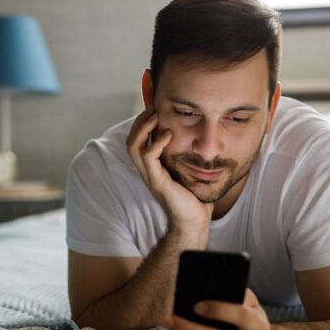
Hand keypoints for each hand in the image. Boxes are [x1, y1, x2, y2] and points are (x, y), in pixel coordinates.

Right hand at [126, 109, 212, 234]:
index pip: (137, 141)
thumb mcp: (188, 170)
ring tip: (155, 116)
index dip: (142, 124)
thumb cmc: (193, 197)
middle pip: (130, 141)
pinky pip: (148, 158)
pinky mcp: (157, 181)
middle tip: (152, 109)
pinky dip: (156, 143)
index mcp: (152, 167)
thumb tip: (199, 138)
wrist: (193, 220)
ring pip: (133, 147)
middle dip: (139, 122)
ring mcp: (150, 176)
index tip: (154, 109)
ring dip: (143, 129)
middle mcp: (147, 170)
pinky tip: (168, 134)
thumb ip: (186, 155)